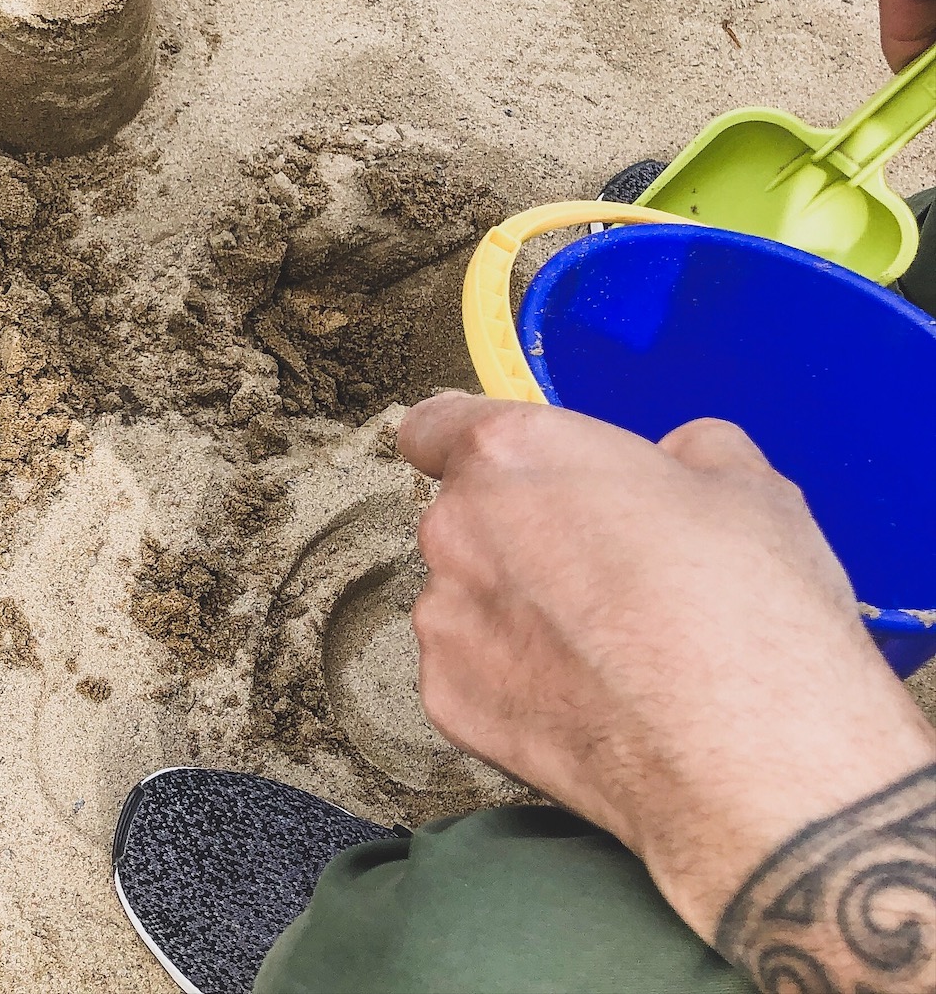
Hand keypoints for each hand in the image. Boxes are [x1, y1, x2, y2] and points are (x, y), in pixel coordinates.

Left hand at [399, 393, 935, 939]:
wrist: (754, 764)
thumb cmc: (752, 622)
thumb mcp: (753, 491)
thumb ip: (694, 452)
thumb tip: (688, 455)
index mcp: (513, 456)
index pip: (435, 426)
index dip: (465, 443)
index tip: (496, 468)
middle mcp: (457, 530)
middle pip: (467, 518)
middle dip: (525, 538)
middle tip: (610, 573)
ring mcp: (447, 620)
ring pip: (471, 598)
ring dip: (520, 613)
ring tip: (615, 649)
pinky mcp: (450, 700)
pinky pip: (474, 673)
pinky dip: (518, 683)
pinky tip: (594, 699)